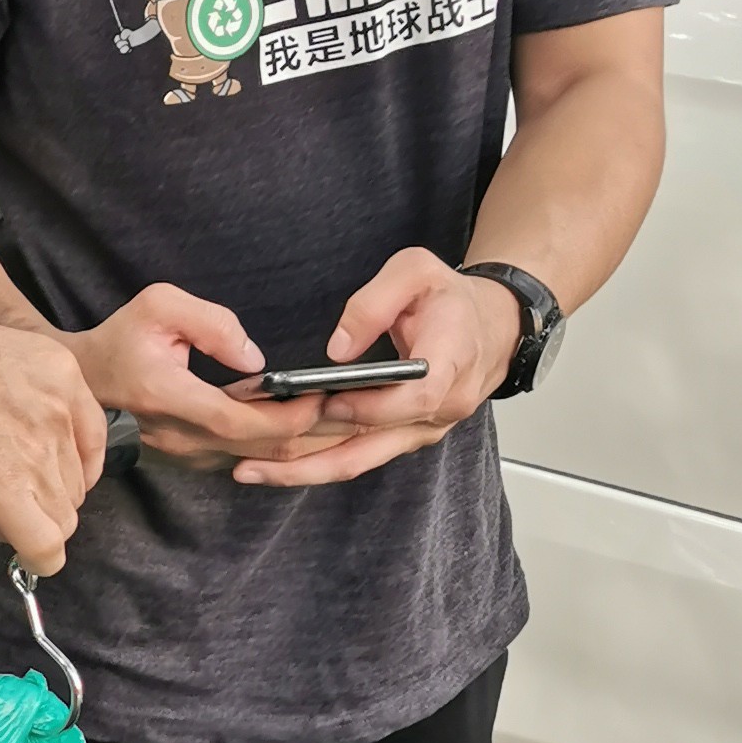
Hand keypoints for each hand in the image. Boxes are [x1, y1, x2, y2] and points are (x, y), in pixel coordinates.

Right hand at [0, 302, 105, 577]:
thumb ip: (17, 393)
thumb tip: (9, 436)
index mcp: (58, 374)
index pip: (89, 442)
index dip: (66, 468)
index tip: (45, 478)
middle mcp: (57, 413)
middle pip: (73, 483)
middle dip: (43, 497)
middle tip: (5, 496)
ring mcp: (34, 455)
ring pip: (62, 518)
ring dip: (32, 525)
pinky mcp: (3, 494)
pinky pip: (44, 546)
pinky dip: (37, 558)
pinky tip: (22, 556)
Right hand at [69, 283, 355, 471]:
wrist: (86, 380)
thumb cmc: (122, 338)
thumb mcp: (159, 304)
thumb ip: (212, 323)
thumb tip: (254, 357)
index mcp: (170, 397)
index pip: (238, 421)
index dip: (285, 415)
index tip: (320, 395)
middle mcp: (180, 436)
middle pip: (259, 449)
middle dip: (310, 430)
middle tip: (352, 405)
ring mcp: (186, 452)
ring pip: (258, 459)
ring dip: (302, 443)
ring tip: (344, 417)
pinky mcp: (194, 456)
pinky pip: (247, 457)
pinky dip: (281, 446)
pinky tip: (311, 427)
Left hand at [226, 250, 520, 488]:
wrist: (493, 329)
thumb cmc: (452, 299)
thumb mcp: (418, 271)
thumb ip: (375, 301)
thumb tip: (336, 350)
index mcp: (450, 366)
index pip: (413, 399)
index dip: (369, 407)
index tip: (326, 404)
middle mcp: (438, 410)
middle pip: (372, 448)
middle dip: (309, 461)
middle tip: (251, 461)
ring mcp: (420, 431)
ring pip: (360, 461)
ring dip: (304, 470)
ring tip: (248, 471)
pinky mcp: (403, 437)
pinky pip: (359, 457)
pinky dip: (316, 462)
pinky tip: (274, 463)